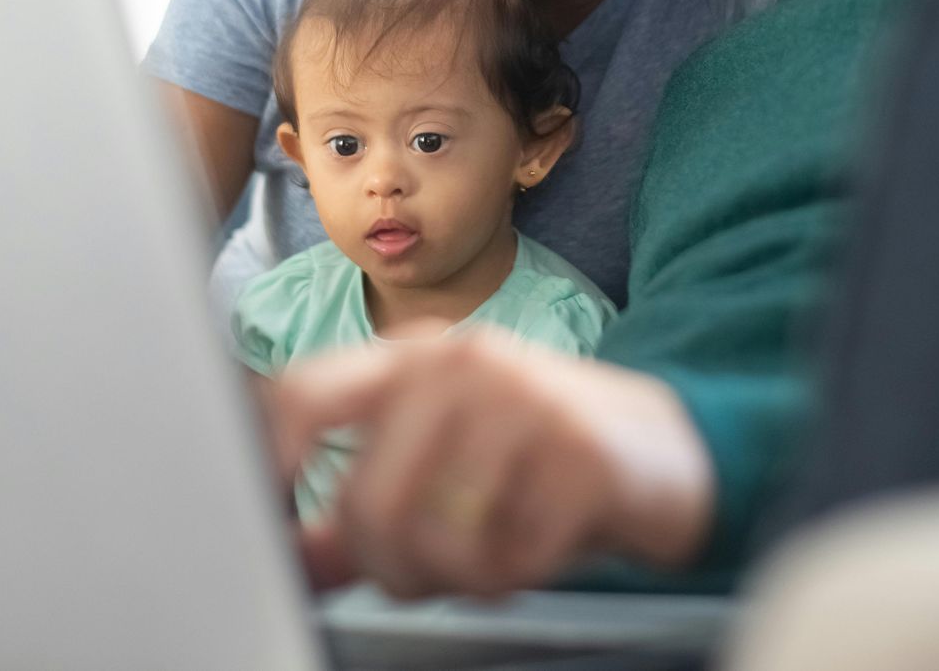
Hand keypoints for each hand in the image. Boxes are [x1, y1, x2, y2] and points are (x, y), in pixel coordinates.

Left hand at [268, 327, 714, 598]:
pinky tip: (539, 547)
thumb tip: (292, 556)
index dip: (269, 463)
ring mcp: (524, 406)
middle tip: (419, 576)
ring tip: (487, 559)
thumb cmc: (539, 452)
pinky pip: (510, 561)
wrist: (669, 445)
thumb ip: (364, 505)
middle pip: (367, 501)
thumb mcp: (447, 461)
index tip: (271, 519)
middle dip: (386, 566)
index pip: (305, 394)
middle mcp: (461, 368)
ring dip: (456, 578)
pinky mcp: (580, 458)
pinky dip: (517, 577)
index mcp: (413, 359)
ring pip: (435, 540)